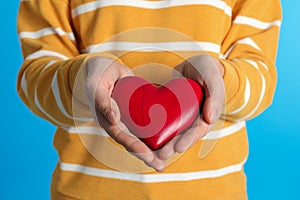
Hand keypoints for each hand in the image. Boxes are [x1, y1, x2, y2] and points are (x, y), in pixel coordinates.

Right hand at [85, 56, 164, 170]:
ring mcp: (127, 119)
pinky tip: (168, 141)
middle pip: (132, 143)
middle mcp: (117, 123)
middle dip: (146, 156)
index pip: (121, 137)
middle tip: (160, 166)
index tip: (147, 156)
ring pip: (140, 137)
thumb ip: (102, 102)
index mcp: (106, 119)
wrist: (105, 68)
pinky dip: (156, 135)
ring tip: (164, 162)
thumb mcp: (96, 86)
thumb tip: (113, 121)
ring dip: (152, 150)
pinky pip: (146, 125)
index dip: (134, 147)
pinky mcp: (136, 113)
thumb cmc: (98, 74)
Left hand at [158, 55, 224, 159]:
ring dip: (163, 142)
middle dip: (173, 146)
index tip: (178, 148)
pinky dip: (155, 129)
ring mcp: (181, 115)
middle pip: (183, 135)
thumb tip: (209, 119)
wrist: (195, 63)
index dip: (188, 140)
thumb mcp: (213, 79)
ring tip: (152, 152)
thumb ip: (215, 97)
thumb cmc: (207, 70)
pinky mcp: (170, 109)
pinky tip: (144, 135)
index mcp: (205, 115)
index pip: (197, 131)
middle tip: (162, 154)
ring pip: (171, 131)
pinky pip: (162, 120)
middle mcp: (193, 118)